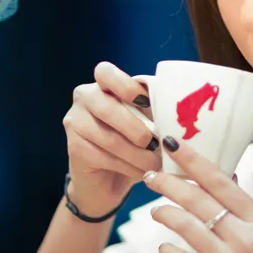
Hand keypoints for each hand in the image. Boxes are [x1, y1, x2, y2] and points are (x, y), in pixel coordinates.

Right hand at [63, 62, 161, 216]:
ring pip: (110, 138)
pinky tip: (144, 173)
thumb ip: (153, 109)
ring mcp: (75, 123)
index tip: (146, 102)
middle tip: (157, 144)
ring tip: (158, 164)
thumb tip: (178, 109)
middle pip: (108, 108)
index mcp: (101, 84)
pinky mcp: (75, 149)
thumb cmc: (131, 142)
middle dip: (137, 129)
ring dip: (139, 154)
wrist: (106, 180)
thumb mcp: (144, 120)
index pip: (105, 72)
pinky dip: (130, 167)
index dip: (126, 86)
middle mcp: (83, 98)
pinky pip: (106, 157)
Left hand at [141, 137, 252, 252]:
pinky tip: (165, 248)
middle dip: (169, 184)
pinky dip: (168, 252)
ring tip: (155, 212)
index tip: (170, 143)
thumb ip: (243, 210)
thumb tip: (224, 177)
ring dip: (165, 214)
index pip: (220, 180)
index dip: (192, 159)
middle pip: (198, 199)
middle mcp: (247, 237)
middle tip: (150, 178)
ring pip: (187, 226)